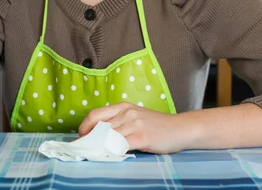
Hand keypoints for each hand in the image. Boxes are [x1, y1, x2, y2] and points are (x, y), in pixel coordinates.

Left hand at [78, 102, 195, 153]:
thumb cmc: (157, 126)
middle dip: (88, 140)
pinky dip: (112, 151)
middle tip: (82, 150)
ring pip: (108, 137)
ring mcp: (135, 124)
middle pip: (99, 127)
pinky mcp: (143, 137)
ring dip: (98, 147)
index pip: (95, 115)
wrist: (181, 128)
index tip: (80, 138)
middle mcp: (127, 113)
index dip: (84, 127)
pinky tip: (108, 155)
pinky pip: (121, 145)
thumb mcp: (135, 118)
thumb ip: (118, 123)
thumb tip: (98, 135)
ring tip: (92, 154)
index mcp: (123, 106)